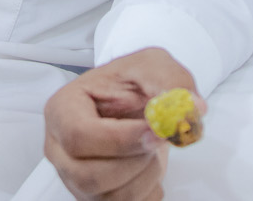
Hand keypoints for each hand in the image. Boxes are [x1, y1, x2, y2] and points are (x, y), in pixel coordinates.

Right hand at [43, 47, 200, 200]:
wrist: (133, 102)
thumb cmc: (132, 82)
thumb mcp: (152, 65)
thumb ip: (170, 81)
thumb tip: (192, 107)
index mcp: (63, 109)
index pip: (78, 135)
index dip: (120, 140)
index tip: (154, 132)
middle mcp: (60, 148)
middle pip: (88, 175)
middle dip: (135, 162)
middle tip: (157, 139)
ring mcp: (74, 178)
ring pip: (108, 197)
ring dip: (145, 176)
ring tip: (153, 150)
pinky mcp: (92, 197)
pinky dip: (147, 191)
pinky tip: (148, 166)